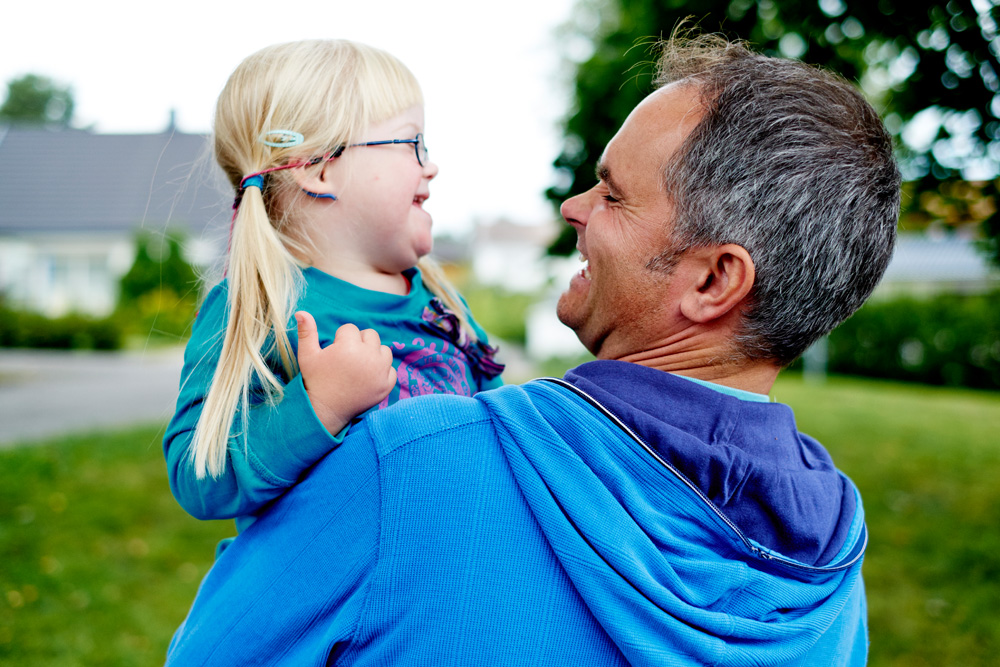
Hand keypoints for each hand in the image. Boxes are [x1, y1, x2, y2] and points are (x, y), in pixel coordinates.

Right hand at [295, 311, 396, 434]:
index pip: (350, 329)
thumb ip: (306, 332)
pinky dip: (382, 371)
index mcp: (349, 347)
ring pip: (383, 349)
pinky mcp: (387, 384)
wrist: (325, 410)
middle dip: (359, 343)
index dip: (340, 340)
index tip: (335, 354)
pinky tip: (367, 377)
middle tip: (346, 359)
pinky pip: (390, 368)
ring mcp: (380, 371)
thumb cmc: (315, 380)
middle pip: (370, 335)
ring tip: (357, 367)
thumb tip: (301, 312)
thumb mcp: (307, 355)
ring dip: (373, 354)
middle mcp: (368, 356)